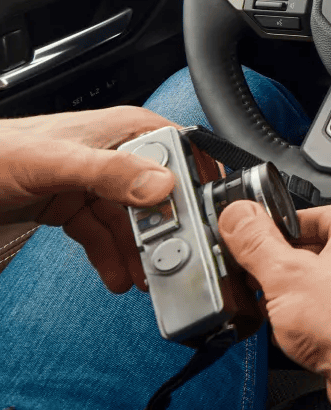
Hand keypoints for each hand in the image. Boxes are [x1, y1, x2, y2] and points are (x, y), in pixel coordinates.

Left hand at [0, 107, 177, 292]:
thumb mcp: (54, 162)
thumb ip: (109, 171)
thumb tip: (161, 186)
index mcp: (124, 130)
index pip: (180, 154)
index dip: (193, 188)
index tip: (196, 222)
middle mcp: (116, 154)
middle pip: (159, 195)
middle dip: (166, 231)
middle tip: (170, 261)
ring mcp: (96, 182)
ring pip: (133, 221)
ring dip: (140, 252)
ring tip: (144, 279)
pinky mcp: (76, 205)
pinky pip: (104, 234)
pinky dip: (112, 256)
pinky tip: (116, 276)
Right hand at [220, 201, 330, 409]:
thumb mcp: (285, 273)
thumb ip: (256, 242)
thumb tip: (238, 215)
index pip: (311, 214)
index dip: (276, 228)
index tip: (250, 239)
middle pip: (315, 251)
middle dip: (281, 267)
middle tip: (254, 276)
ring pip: (321, 284)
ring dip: (292, 296)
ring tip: (270, 306)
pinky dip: (308, 319)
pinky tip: (290, 332)